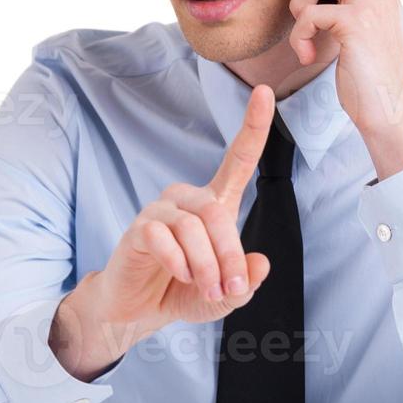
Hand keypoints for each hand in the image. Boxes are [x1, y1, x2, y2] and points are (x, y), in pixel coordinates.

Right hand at [95, 83, 275, 329]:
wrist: (138, 310)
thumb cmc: (184, 291)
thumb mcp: (225, 295)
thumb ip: (245, 281)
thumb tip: (260, 263)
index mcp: (215, 203)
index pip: (238, 159)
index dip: (253, 127)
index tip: (264, 92)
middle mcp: (188, 198)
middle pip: (217, 213)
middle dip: (229, 256)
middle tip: (229, 290)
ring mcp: (161, 210)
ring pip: (193, 228)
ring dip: (205, 267)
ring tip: (206, 290)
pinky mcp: (139, 228)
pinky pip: (162, 238)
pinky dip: (177, 263)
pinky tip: (178, 275)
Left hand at [288, 0, 402, 135]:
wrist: (387, 108)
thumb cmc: (371, 71)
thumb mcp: (364, 28)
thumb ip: (350, 2)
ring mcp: (369, 5)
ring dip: (298, 0)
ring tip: (305, 27)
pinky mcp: (353, 24)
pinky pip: (308, 12)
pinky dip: (299, 35)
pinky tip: (309, 53)